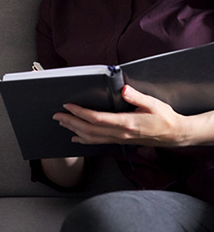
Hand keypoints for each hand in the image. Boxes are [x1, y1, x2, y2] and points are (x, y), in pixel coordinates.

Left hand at [53, 85, 187, 146]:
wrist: (174, 135)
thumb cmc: (164, 117)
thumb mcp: (153, 104)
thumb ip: (137, 97)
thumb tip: (124, 90)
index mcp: (126, 123)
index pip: (96, 119)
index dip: (80, 113)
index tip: (68, 106)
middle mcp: (119, 133)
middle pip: (89, 129)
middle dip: (70, 121)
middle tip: (56, 114)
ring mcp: (119, 139)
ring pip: (91, 137)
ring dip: (74, 130)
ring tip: (61, 122)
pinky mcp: (119, 141)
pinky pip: (98, 142)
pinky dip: (84, 140)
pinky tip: (75, 138)